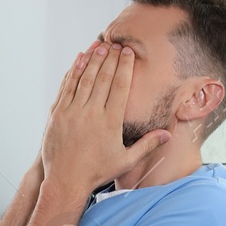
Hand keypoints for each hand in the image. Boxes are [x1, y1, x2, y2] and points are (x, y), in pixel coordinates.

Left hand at [39, 45, 169, 198]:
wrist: (65, 181)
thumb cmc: (96, 173)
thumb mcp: (125, 161)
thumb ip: (147, 145)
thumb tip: (168, 135)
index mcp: (110, 122)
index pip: (120, 86)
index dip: (124, 66)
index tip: (128, 52)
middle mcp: (91, 114)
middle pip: (102, 78)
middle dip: (110, 58)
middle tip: (115, 43)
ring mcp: (72, 113)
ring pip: (84, 79)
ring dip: (92, 60)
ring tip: (99, 45)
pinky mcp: (57, 115)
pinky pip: (67, 88)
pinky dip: (74, 72)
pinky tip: (79, 60)